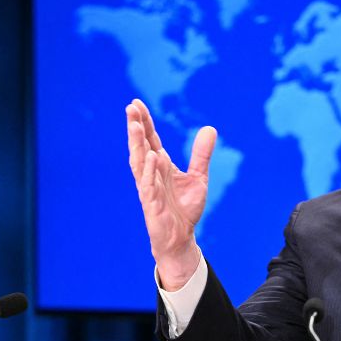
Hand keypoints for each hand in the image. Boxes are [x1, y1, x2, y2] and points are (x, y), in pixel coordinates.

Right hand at [126, 98, 215, 289]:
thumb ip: (201, 154)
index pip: (150, 139)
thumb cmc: (184, 208)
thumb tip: (210, 128)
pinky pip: (148, 185)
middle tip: (131, 108)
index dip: (145, 122)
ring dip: (137, 144)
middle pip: (140, 146)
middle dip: (136, 128)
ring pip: (139, 163)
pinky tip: (151, 157)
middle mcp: (151, 174)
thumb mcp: (198, 177)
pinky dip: (149, 171)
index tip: (137, 103)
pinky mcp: (152, 204)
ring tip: (135, 126)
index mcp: (160, 166)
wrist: (181, 237)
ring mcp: (149, 188)